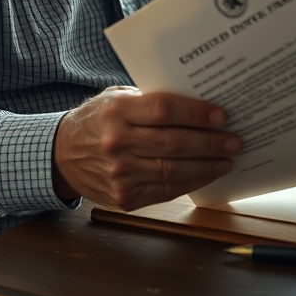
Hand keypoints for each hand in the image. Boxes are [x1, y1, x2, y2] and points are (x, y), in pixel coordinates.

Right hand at [51, 86, 240, 210]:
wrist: (62, 155)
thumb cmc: (98, 119)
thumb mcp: (118, 98)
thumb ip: (151, 100)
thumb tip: (198, 103)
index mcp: (117, 111)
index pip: (164, 110)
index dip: (195, 114)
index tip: (220, 116)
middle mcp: (117, 143)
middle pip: (173, 144)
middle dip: (209, 143)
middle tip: (233, 140)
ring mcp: (119, 174)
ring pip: (173, 171)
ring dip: (206, 166)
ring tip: (226, 159)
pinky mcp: (124, 197)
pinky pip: (166, 191)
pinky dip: (190, 183)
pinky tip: (206, 174)